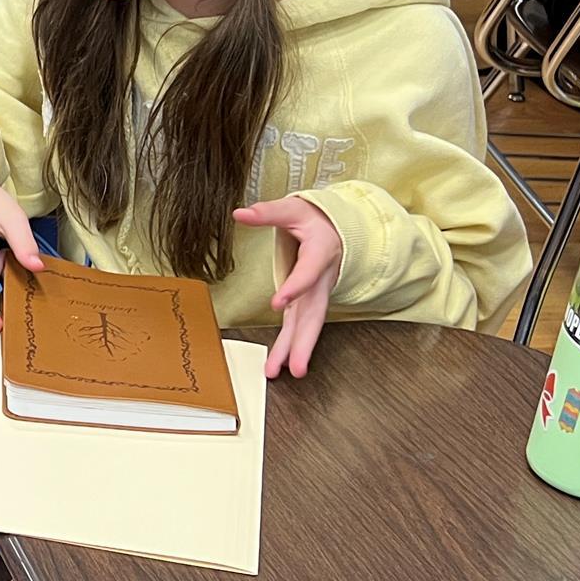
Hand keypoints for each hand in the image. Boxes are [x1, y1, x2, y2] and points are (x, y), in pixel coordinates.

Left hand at [233, 196, 343, 378]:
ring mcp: (317, 293)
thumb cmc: (317, 218)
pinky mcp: (308, 301)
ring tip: (279, 372)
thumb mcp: (294, 208)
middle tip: (295, 366)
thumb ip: (268, 212)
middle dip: (304, 340)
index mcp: (321, 252)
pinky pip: (301, 325)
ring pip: (309, 325)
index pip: (309, 272)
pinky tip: (279, 365)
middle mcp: (322, 279)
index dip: (296, 287)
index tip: (278, 302)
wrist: (340, 228)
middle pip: (314, 313)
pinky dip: (291, 346)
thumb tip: (240, 213)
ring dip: (295, 350)